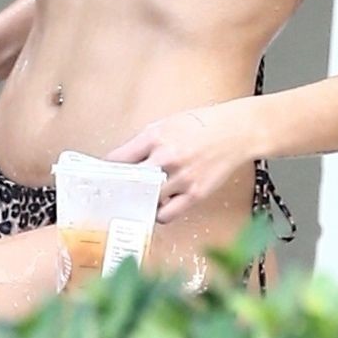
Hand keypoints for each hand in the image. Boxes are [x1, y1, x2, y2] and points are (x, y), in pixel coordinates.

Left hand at [109, 101, 256, 223]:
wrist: (236, 132)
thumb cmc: (201, 125)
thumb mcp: (166, 123)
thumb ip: (144, 142)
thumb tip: (122, 160)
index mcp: (154, 137)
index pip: (118, 158)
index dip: (107, 170)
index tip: (101, 177)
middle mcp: (166, 158)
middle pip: (129, 182)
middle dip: (119, 188)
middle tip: (114, 193)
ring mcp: (181, 178)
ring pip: (147, 200)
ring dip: (140, 201)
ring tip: (138, 200)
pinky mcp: (196, 194)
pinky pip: (168, 214)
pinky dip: (159, 214)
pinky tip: (158, 207)